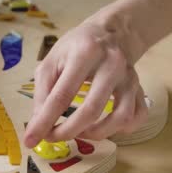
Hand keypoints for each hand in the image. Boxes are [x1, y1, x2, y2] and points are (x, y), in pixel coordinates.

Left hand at [23, 12, 148, 146]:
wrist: (112, 32)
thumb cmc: (76, 47)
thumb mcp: (51, 61)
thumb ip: (42, 92)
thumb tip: (38, 125)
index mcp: (84, 54)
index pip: (61, 96)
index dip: (44, 121)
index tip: (31, 140)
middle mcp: (111, 65)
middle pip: (91, 110)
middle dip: (67, 131)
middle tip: (52, 137)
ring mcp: (130, 78)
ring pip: (120, 118)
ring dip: (95, 133)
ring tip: (78, 131)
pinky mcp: (140, 88)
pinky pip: (137, 116)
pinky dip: (122, 130)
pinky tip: (105, 127)